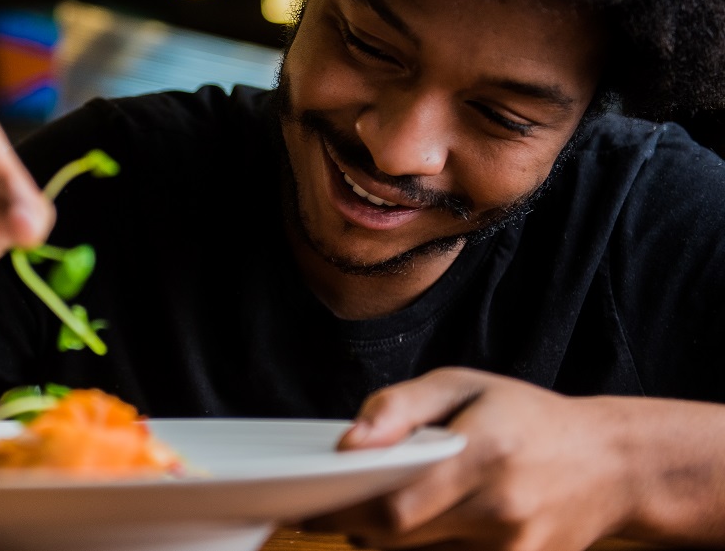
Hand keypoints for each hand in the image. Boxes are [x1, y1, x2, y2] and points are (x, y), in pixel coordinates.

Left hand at [304, 368, 632, 550]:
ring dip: (388, 540)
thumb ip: (400, 408)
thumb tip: (349, 442)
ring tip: (377, 510)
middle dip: (355, 525)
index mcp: (485, 454)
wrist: (613, 466)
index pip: (395, 503)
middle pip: (401, 538)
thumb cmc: (528, 417)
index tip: (306, 505)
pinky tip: (419, 527)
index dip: (342, 512)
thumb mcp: (463, 386)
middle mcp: (502, 511)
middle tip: (327, 507)